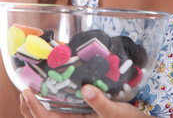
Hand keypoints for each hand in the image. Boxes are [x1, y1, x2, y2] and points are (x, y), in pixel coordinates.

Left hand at [20, 85, 144, 117]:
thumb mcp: (116, 111)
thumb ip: (101, 102)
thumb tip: (85, 89)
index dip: (34, 109)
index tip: (26, 93)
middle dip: (30, 110)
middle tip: (24, 91)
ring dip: (38, 109)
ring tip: (31, 93)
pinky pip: (62, 114)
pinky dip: (52, 106)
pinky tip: (53, 95)